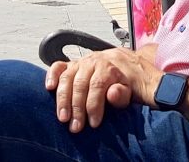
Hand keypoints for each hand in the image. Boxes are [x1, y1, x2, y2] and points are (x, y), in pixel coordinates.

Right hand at [44, 46, 161, 133]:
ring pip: (67, 77)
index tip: (93, 123)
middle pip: (80, 83)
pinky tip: (49, 87)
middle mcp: (95, 61)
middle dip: (77, 107)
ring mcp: (83, 62)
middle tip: (76, 126)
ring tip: (63, 117)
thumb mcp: (139, 91)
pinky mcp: (75, 65)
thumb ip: (126, 93)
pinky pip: (59, 66)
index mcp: (111, 66)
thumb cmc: (135, 83)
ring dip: (62, 98)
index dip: (94, 106)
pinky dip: (52, 75)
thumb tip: (112, 93)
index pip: (98, 86)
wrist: (135, 68)